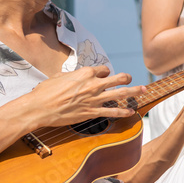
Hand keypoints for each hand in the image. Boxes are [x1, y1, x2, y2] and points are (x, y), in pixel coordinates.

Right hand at [28, 66, 143, 126]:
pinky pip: (112, 112)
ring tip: (143, 89)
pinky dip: (123, 112)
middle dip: (127, 78)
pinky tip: (131, 112)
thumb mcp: (59, 76)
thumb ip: (72, 75)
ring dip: (134, 91)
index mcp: (85, 73)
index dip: (105, 73)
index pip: (103, 70)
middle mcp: (93, 84)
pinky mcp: (92, 112)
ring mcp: (94, 99)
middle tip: (131, 78)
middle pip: (117, 78)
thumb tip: (75, 76)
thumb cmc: (46, 92)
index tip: (104, 76)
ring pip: (120, 93)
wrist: (40, 108)